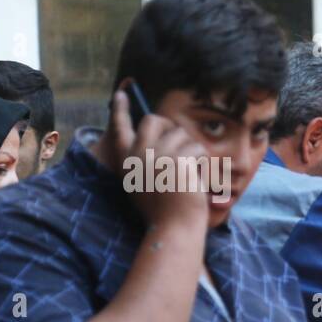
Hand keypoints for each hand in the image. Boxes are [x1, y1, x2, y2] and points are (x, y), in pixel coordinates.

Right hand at [109, 85, 211, 232]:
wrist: (173, 227)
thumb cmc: (163, 212)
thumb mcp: (143, 185)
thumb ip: (146, 161)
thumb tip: (161, 138)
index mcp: (126, 160)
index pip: (119, 127)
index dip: (121, 109)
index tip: (121, 94)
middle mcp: (138, 153)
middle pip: (154, 120)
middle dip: (171, 127)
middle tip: (181, 144)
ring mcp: (157, 154)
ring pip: (181, 133)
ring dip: (191, 150)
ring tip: (191, 172)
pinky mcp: (177, 158)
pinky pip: (197, 148)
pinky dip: (203, 162)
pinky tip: (198, 178)